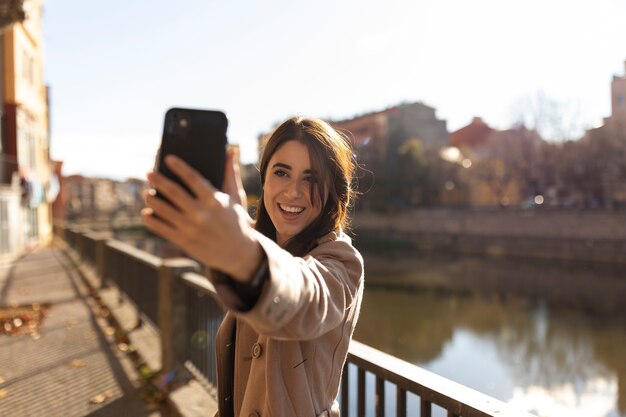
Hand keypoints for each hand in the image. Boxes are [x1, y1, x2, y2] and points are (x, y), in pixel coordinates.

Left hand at [141, 155, 262, 282]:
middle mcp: (201, 214)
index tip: (168, 158)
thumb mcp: (236, 198)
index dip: (180, 167)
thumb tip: (229, 150)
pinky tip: (147, 213)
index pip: (193, 179)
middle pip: (174, 193)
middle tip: (148, 173)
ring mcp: (191, 228)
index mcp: (214, 200)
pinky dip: (151, 220)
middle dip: (158, 181)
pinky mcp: (184, 241)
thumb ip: (230, 174)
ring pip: (164, 210)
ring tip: (146, 193)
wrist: (239, 254)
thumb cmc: (237, 222)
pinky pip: (161, 228)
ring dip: (151, 200)